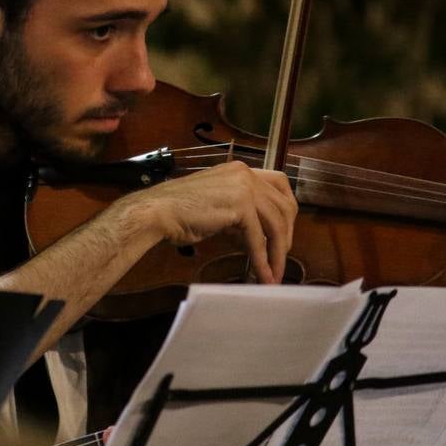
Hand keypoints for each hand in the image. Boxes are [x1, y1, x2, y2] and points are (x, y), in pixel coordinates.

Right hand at [122, 160, 296, 282]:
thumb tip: (257, 238)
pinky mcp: (239, 206)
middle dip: (287, 234)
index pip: (279, 184)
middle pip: (284, 205)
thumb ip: (240, 216)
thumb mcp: (218, 208)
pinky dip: (262, 260)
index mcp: (240, 170)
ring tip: (274, 274)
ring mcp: (243, 187)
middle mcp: (245, 174)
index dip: (287, 210)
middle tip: (280, 258)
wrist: (157, 212)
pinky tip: (263, 275)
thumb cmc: (179, 212)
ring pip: (276, 224)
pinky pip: (258, 238)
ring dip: (278, 253)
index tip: (284, 233)